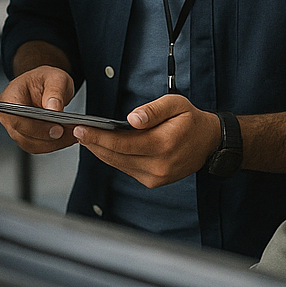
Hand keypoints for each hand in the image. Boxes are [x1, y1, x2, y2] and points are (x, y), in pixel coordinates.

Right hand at [0, 65, 79, 153]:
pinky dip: (54, 145)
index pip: (17, 118)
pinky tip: (68, 138)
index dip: (36, 127)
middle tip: (71, 133)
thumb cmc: (45, 79)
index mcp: (9, 98)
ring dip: (54, 144)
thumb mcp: (55, 78)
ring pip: (32, 144)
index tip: (57, 128)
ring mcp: (16, 129)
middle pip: (24, 135)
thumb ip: (54, 91)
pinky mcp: (26, 137)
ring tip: (74, 135)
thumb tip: (53, 109)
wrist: (45, 85)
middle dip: (49, 137)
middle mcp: (9, 116)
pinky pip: (38, 147)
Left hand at [73, 94, 222, 187]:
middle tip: (76, 132)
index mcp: (165, 144)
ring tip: (85, 138)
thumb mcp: (176, 104)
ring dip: (101, 151)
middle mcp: (160, 165)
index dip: (99, 137)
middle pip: (117, 156)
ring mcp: (156, 177)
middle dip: (94, 144)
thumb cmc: (190, 120)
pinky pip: (127, 169)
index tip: (80, 130)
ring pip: (119, 164)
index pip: (123, 143)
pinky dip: (114, 158)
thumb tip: (131, 119)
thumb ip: (153, 110)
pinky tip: (104, 147)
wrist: (209, 143)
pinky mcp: (153, 182)